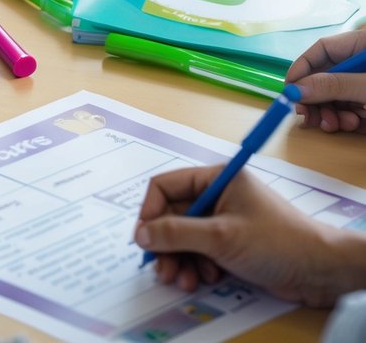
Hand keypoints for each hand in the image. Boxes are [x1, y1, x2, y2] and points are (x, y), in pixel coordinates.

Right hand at [135, 166, 365, 306]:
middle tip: (163, 270)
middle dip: (166, 245)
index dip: (150, 212)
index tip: (144, 239)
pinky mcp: (230, 244)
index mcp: (216, 179)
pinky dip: (196, 266)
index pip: (165, 187)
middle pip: (171, 216)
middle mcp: (217, 196)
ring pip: (183, 238)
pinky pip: (199, 252)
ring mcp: (223, 221)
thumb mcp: (220, 237)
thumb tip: (139, 235)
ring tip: (185, 280)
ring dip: (180, 260)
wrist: (320, 271)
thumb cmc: (275, 243)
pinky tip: (205, 279)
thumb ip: (175, 234)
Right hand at [287, 29, 365, 132]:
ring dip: (330, 114)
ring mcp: (364, 85)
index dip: (302, 67)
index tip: (289, 90)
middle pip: (325, 76)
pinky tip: (353, 126)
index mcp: (363, 45)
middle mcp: (361, 64)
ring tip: (334, 126)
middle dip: (315, 99)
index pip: (323, 49)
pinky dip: (346, 120)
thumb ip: (334, 86)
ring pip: (335, 97)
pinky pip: (349, 110)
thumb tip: (295, 91)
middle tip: (307, 116)